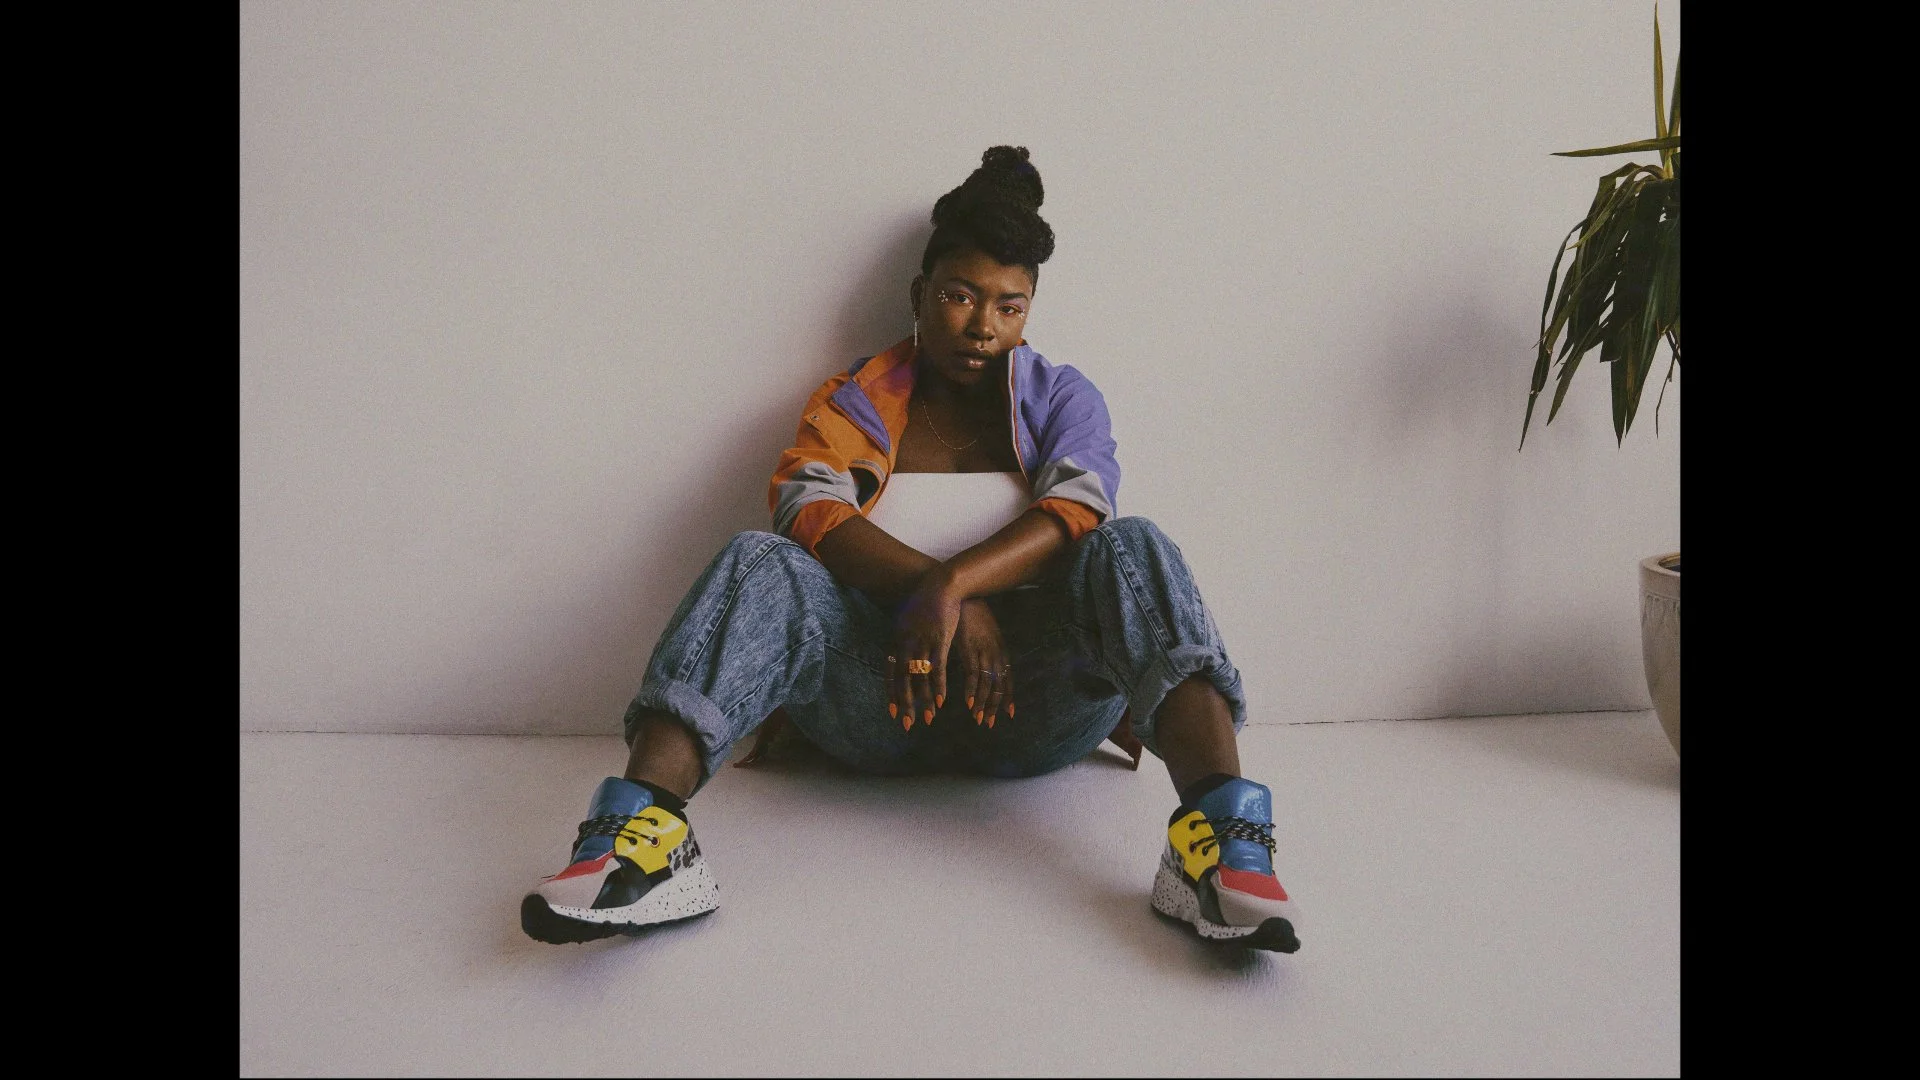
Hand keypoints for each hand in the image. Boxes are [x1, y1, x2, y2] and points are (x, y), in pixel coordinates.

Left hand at [887, 573, 963, 729]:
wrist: (939, 585)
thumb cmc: (923, 602)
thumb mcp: (906, 620)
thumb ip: (902, 638)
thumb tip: (896, 652)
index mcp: (897, 641)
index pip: (890, 673)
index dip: (891, 694)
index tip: (893, 713)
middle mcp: (906, 645)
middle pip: (903, 681)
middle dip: (905, 704)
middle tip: (907, 725)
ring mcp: (922, 644)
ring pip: (919, 679)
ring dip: (923, 701)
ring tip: (927, 719)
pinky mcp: (940, 641)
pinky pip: (937, 669)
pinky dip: (938, 686)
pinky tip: (940, 701)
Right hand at [950, 599, 1013, 727]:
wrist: (963, 595)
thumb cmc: (972, 614)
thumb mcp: (984, 633)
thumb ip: (986, 648)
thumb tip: (984, 662)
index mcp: (1000, 650)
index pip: (1008, 678)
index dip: (1008, 696)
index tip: (1009, 714)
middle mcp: (995, 653)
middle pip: (999, 685)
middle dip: (995, 706)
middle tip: (990, 723)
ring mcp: (983, 651)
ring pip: (987, 683)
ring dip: (982, 703)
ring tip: (978, 718)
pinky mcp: (968, 648)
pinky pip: (972, 674)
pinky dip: (971, 690)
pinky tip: (968, 703)